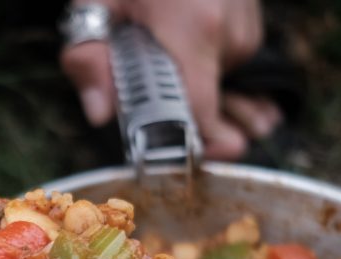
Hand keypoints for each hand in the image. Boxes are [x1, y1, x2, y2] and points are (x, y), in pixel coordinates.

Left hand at [61, 0, 280, 159]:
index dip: (193, 145)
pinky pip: (229, 62)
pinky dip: (207, 66)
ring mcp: (248, 23)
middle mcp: (231, 30)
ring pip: (221, 83)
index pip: (203, 112)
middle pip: (211, 103)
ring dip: (193, 87)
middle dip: (185, 118)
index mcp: (194, 29)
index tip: (181, 161)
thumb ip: (89, 58)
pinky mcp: (251, 20)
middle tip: (157, 117)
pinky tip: (182, 52)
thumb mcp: (95, 3)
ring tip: (162, 63)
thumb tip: (100, 113)